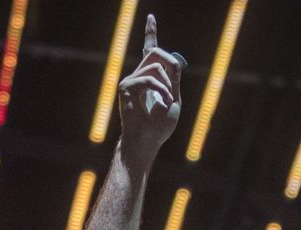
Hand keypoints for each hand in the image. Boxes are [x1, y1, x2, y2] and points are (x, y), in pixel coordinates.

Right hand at [117, 14, 183, 167]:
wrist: (147, 141)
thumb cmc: (160, 126)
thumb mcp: (174, 99)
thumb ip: (174, 80)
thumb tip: (173, 61)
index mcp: (150, 79)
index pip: (150, 51)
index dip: (150, 34)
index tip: (151, 17)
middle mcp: (138, 76)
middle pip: (156, 52)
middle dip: (172, 66)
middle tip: (173, 89)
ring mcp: (131, 80)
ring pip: (156, 65)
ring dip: (168, 84)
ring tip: (167, 102)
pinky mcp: (126, 86)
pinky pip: (150, 78)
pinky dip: (161, 90)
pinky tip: (163, 103)